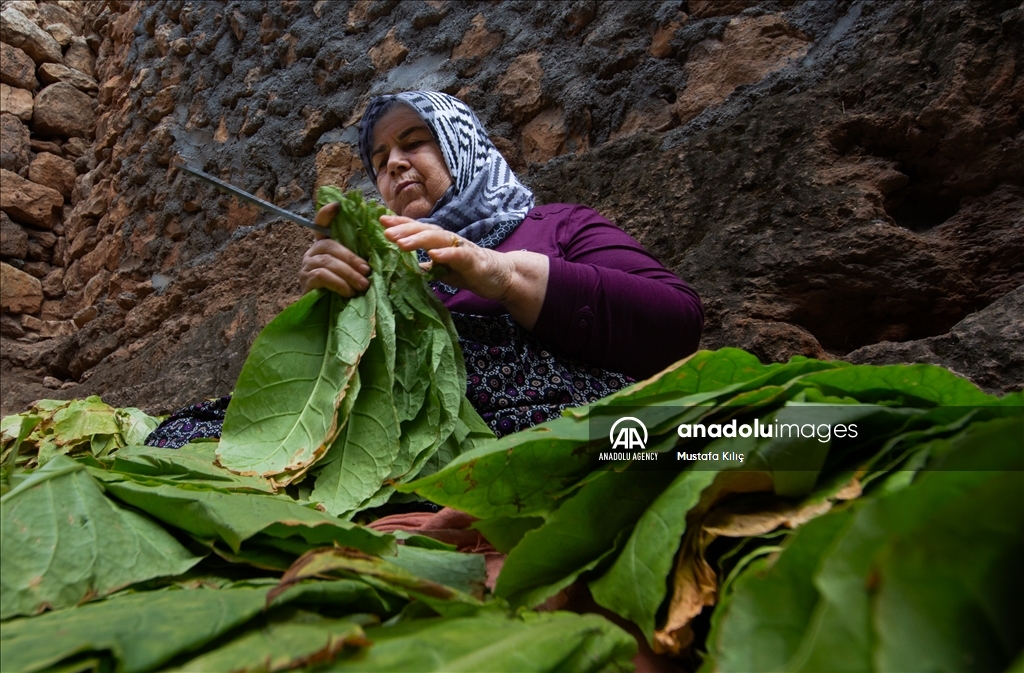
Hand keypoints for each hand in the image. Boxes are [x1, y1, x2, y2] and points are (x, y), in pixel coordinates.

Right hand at [298, 202, 370, 296]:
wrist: (322, 315)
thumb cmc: (341, 291)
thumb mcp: (351, 272)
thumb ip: (358, 261)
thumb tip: (378, 255)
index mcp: (324, 246)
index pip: (321, 224)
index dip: (327, 214)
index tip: (337, 205)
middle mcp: (312, 252)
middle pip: (330, 245)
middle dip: (352, 259)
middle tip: (368, 272)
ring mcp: (306, 265)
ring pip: (328, 261)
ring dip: (348, 273)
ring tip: (362, 286)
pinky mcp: (305, 280)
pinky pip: (321, 275)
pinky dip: (338, 283)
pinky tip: (348, 292)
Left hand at [381, 215, 548, 327]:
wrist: (500, 276)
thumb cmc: (470, 271)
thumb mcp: (442, 270)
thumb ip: (426, 267)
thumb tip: (405, 269)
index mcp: (440, 241)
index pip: (417, 229)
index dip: (399, 224)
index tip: (380, 221)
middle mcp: (449, 239)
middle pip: (424, 230)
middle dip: (404, 230)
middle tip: (385, 232)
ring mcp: (462, 247)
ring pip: (438, 239)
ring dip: (418, 240)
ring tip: (401, 243)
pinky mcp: (473, 259)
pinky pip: (459, 254)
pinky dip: (446, 253)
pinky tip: (433, 254)